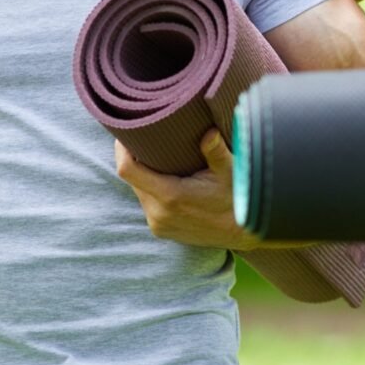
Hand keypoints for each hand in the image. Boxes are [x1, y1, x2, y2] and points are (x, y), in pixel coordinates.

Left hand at [115, 129, 259, 250]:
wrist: (243, 232)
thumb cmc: (237, 198)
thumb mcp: (230, 171)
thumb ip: (216, 151)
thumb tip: (208, 131)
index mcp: (170, 196)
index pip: (127, 170)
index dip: (121, 150)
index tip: (125, 134)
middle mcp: (158, 213)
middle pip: (131, 179)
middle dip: (134, 158)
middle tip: (144, 136)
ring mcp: (158, 224)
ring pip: (138, 191)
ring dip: (144, 174)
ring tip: (156, 155)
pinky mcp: (161, 230)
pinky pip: (147, 203)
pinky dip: (151, 188)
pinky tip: (166, 177)